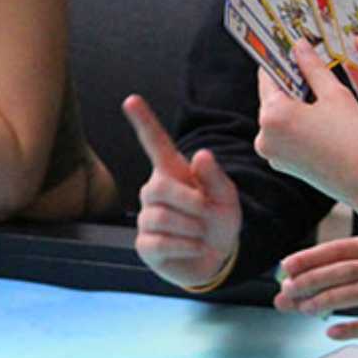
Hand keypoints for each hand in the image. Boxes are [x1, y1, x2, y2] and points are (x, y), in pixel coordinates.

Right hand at [123, 94, 240, 289]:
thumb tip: (201, 155)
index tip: (131, 99)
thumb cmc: (219, 220)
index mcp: (173, 173)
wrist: (218, 258)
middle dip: (191, 204)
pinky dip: (186, 247)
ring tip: (202, 234)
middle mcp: (154, 191)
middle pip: (159, 188)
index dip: (143, 121)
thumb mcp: (226, 197)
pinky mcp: (145, 245)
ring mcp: (146, 218)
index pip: (155, 143)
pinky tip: (194, 247)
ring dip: (192, 229)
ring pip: (161, 218)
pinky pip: (160, 242)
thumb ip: (215, 177)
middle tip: (208, 216)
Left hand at [255, 43, 357, 209]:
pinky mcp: (284, 165)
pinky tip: (323, 115)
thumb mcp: (336, 95)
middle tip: (311, 61)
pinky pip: (287, 134)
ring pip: (281, 116)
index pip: (268, 75)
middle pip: (273, 96)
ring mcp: (273, 154)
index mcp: (272, 116)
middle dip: (292, 80)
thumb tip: (299, 46)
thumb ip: (312, 68)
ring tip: (322, 88)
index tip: (290, 45)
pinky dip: (300, 122)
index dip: (282, 58)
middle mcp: (264, 137)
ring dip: (298, 102)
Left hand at [274, 237, 357, 339]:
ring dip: (327, 300)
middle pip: (344, 270)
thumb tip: (282, 295)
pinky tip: (331, 332)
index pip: (338, 249)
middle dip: (311, 280)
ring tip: (304, 309)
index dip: (310, 258)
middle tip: (287, 292)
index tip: (285, 268)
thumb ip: (323, 283)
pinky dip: (351, 328)